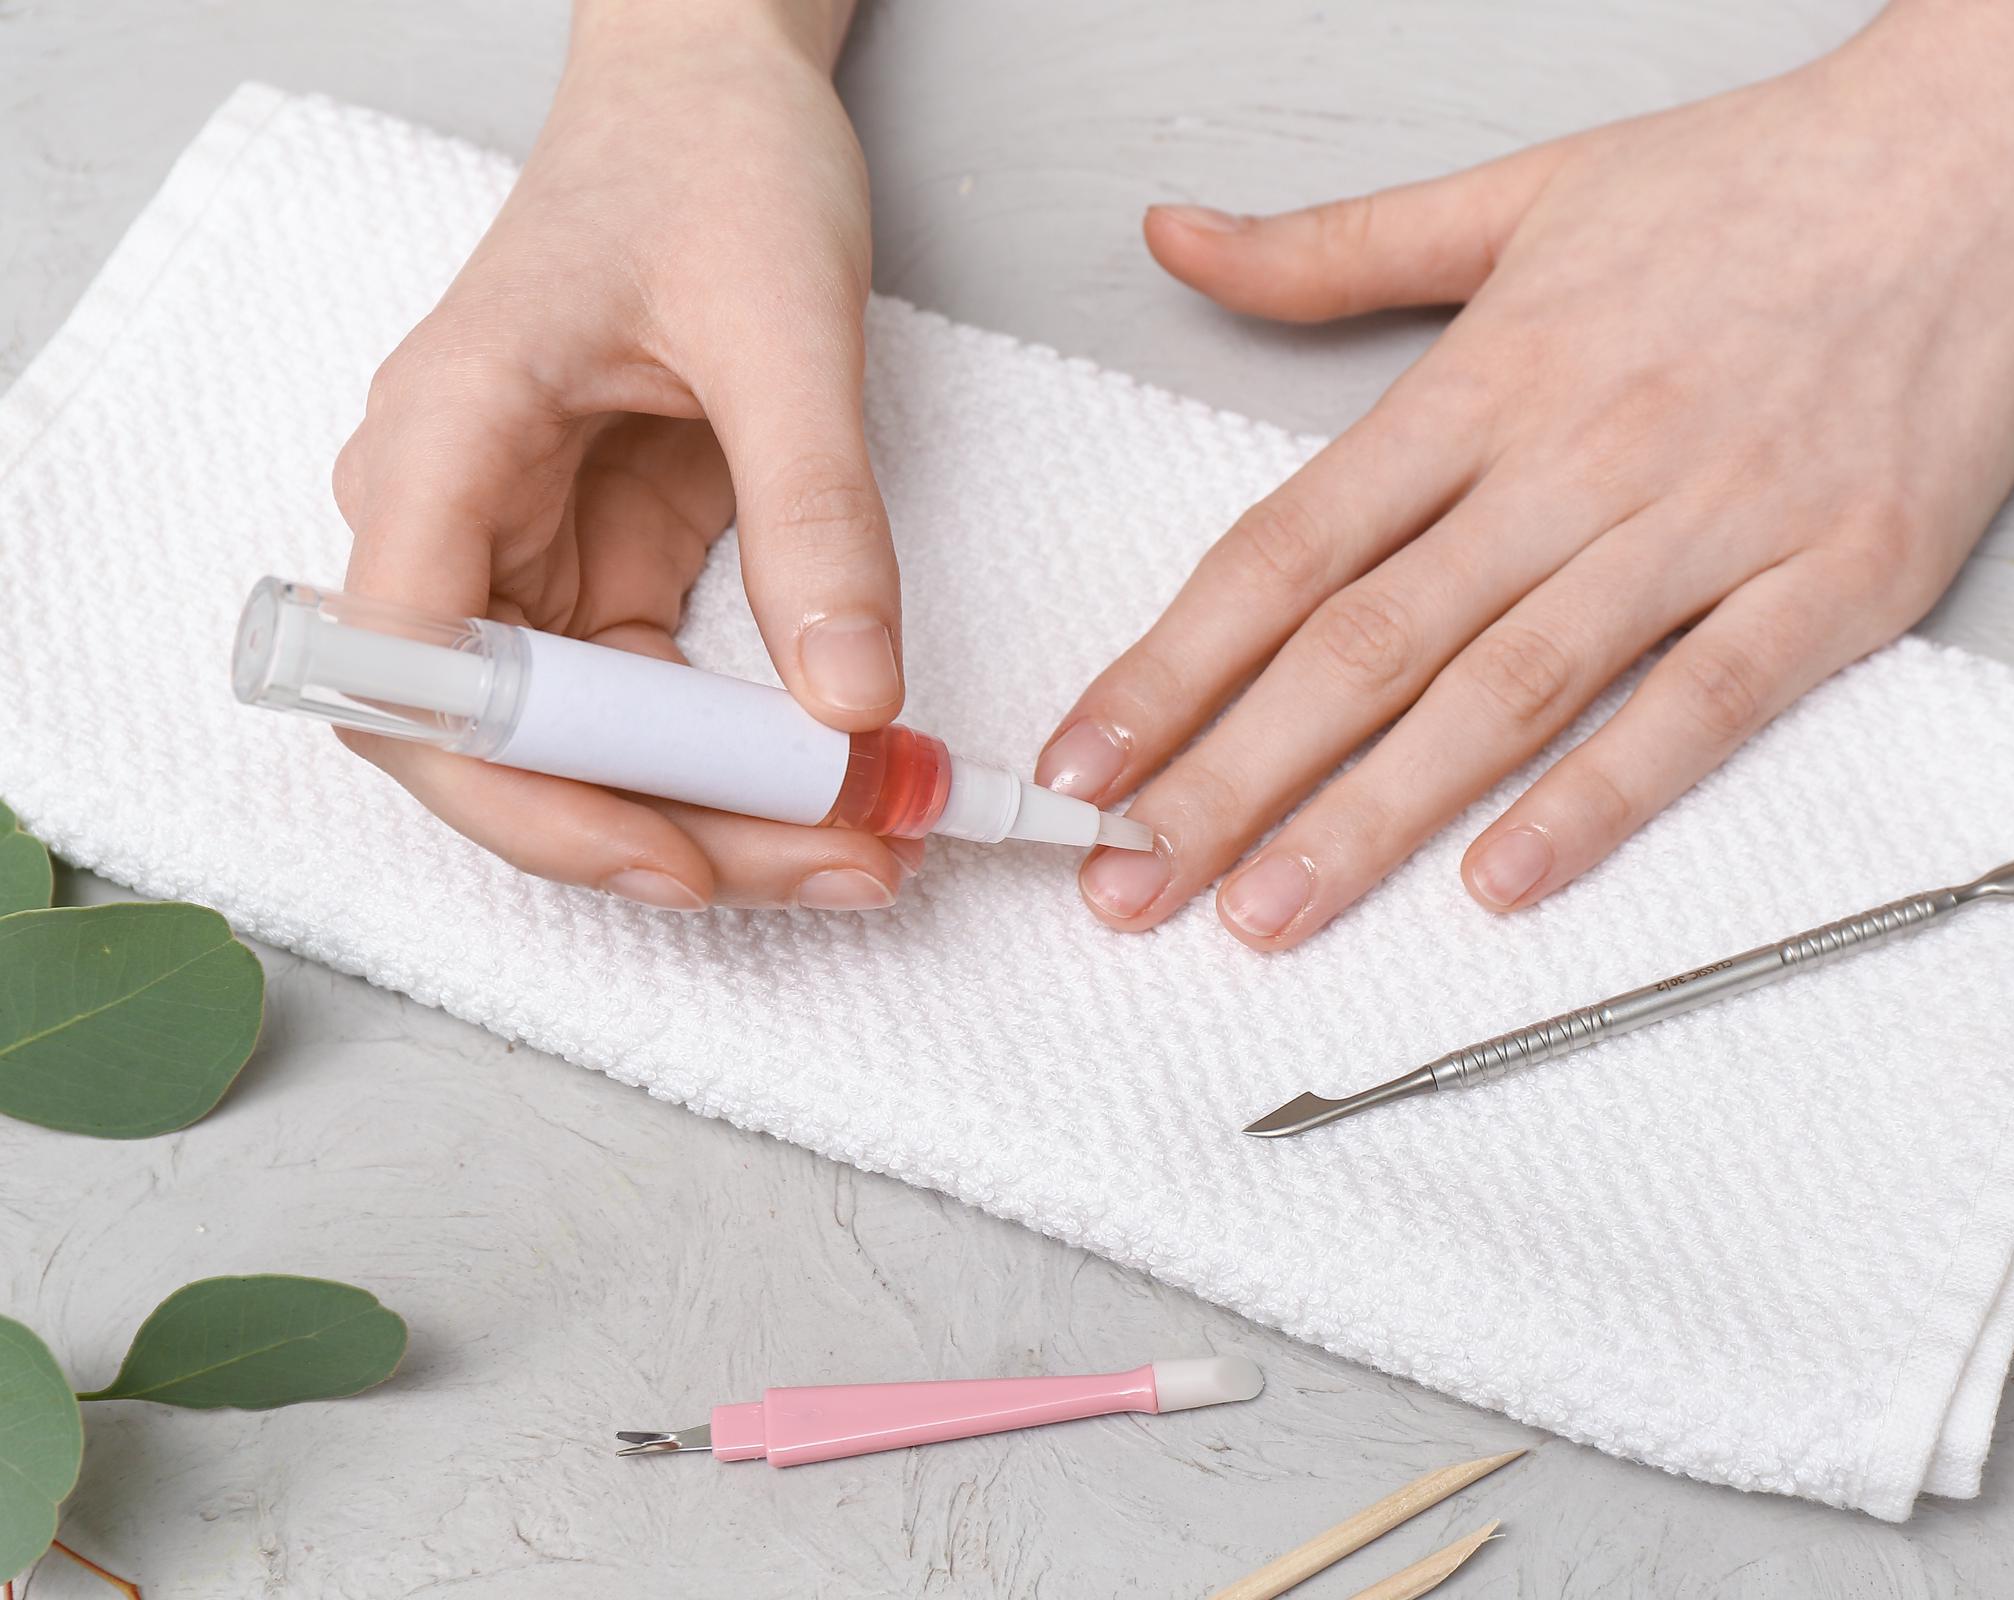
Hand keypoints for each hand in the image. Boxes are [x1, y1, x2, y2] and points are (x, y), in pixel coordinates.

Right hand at [333, 0, 911, 911]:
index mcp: (445, 437)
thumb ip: (817, 514)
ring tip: (868, 846)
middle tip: (836, 863)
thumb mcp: (787, 331)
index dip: (520, 791)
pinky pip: (643, 711)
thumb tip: (852, 704)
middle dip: (655, 833)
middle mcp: (451, 515)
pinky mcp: (593, 571)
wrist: (716, 99)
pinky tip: (837, 787)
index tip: (667, 849)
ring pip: (577, 752)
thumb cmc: (715, 164)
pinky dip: (735, 764)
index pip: (410, 672)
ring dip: (712, 819)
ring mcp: (518, 554)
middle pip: (497, 748)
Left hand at [1040, 4, 2013, 947]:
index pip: (1291, 544)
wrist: (1985, 151)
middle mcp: (1580, 454)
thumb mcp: (1519, 192)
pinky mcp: (1836, 577)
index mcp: (1492, 376)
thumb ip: (1331, 249)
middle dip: (1232, 776)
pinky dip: (1602, 798)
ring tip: (1265, 911)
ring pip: (1509, 690)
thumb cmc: (1754, 181)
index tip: (1082, 760)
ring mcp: (1709, 520)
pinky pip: (1700, 703)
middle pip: (1370, 641)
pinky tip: (1502, 880)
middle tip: (1129, 883)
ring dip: (1373, 814)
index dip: (1174, 663)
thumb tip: (1175, 239)